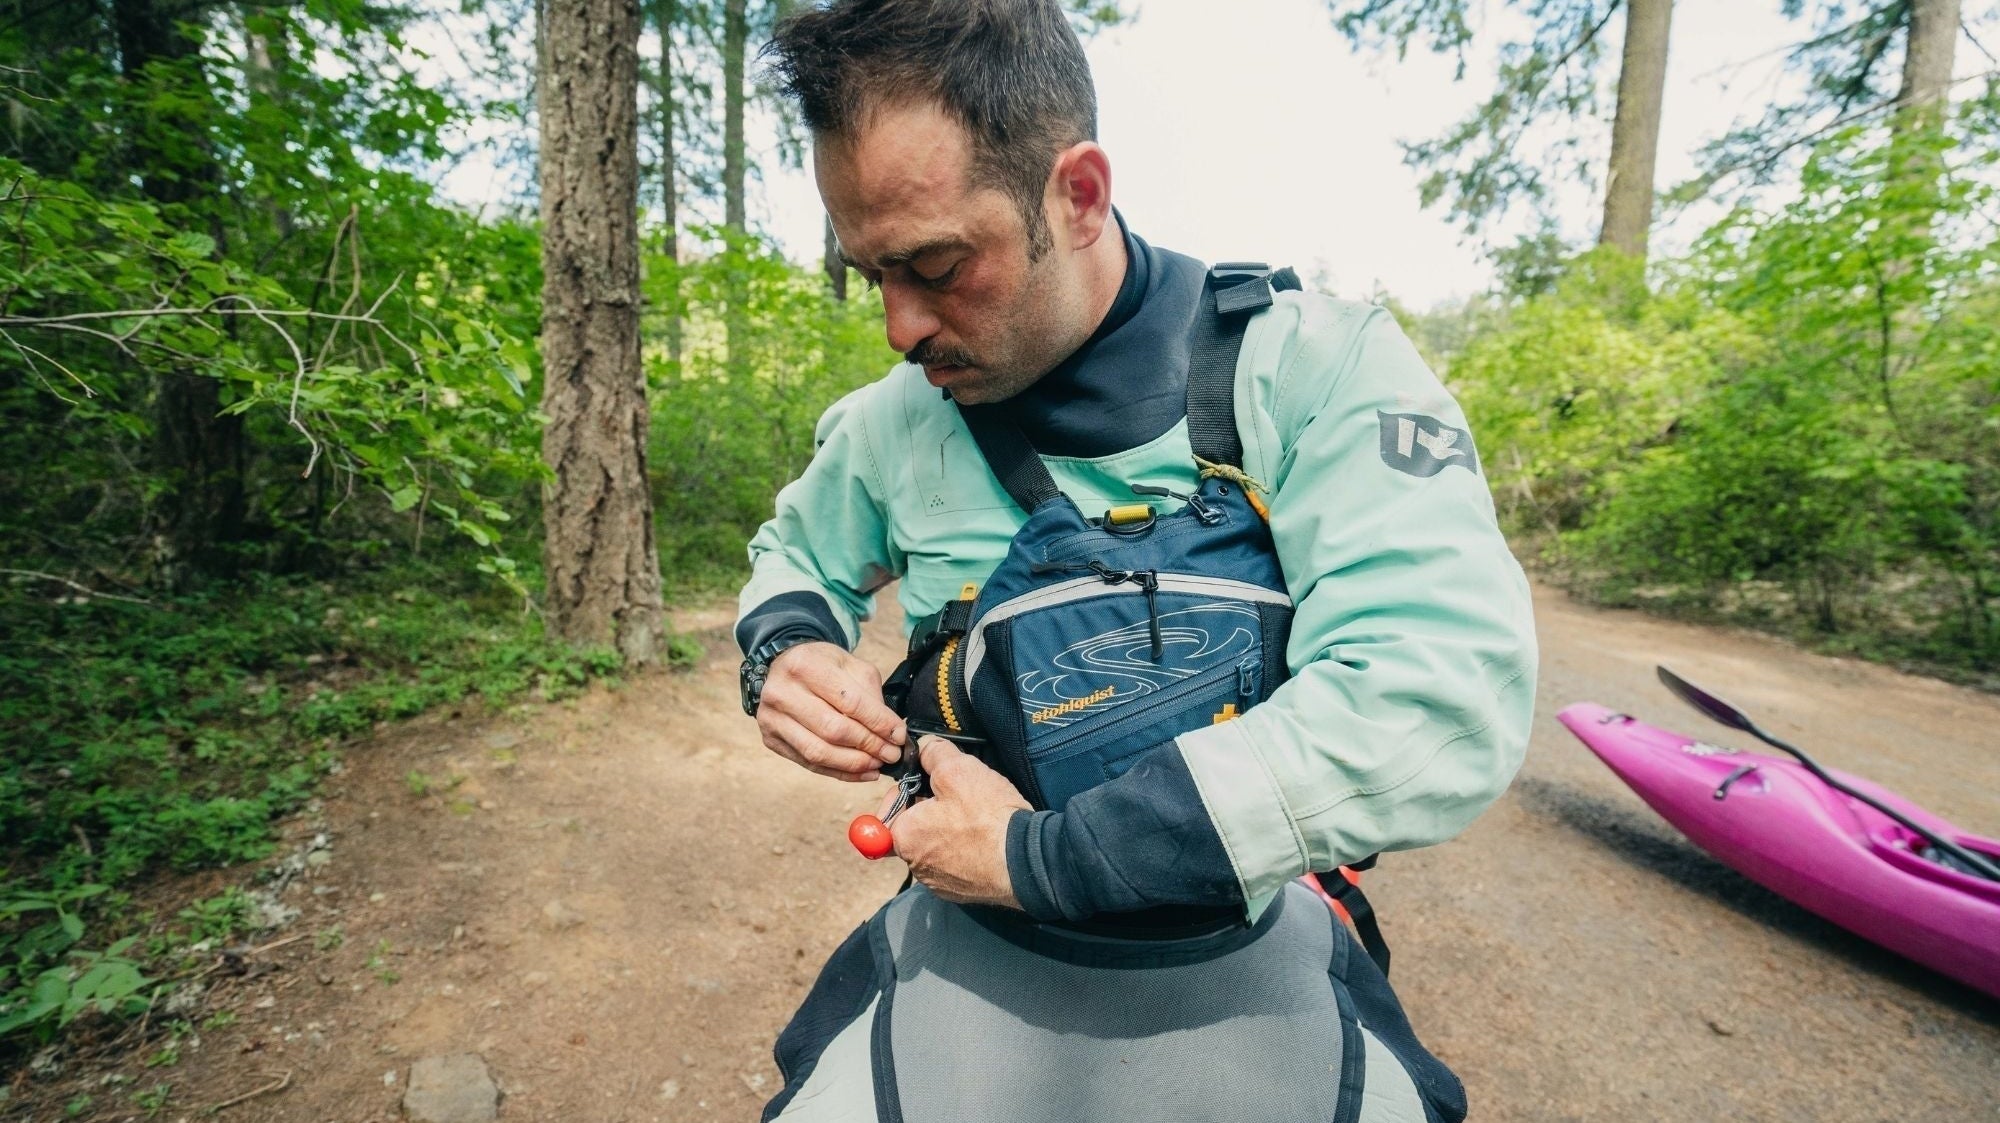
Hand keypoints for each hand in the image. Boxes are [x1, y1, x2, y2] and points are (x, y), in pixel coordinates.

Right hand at [755, 642, 904, 781]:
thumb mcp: (850, 666)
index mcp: (804, 665)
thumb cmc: (822, 667)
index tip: (898, 735)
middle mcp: (781, 692)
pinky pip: (809, 764)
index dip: (878, 722)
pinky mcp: (771, 740)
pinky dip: (839, 772)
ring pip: (818, 752)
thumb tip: (890, 732)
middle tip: (892, 754)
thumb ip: (870, 695)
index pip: (849, 701)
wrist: (783, 667)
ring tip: (878, 765)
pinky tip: (861, 773)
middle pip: (833, 730)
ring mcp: (772, 719)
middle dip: (869, 746)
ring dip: (854, 764)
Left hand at [887, 737, 1030, 908]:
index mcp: (904, 836)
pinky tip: (984, 841)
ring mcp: (938, 882)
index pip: (885, 813)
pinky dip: (964, 853)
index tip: (925, 787)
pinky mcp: (960, 893)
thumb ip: (933, 754)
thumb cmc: (987, 817)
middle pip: (912, 831)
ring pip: (934, 849)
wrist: (1025, 859)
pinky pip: (954, 867)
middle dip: (929, 813)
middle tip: (958, 799)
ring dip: (947, 834)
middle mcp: (915, 865)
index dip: (905, 794)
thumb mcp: (958, 769)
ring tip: (976, 820)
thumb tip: (925, 749)